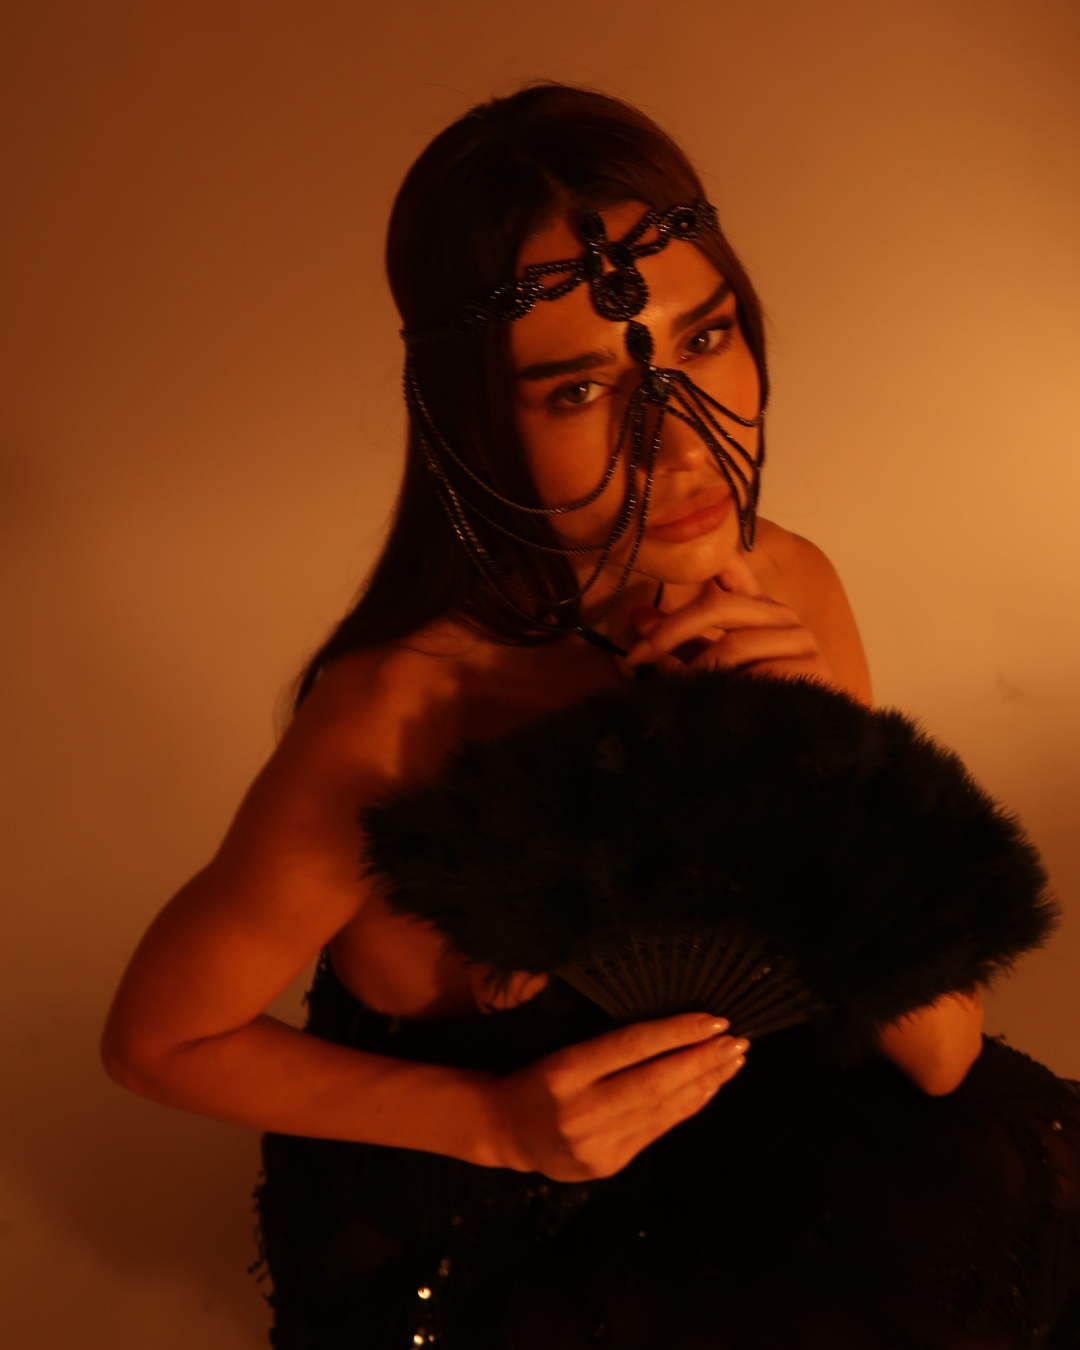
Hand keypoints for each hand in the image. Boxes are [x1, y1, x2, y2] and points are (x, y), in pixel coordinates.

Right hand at [487, 1013, 748, 1179]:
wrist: (506, 1132)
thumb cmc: (537, 1078)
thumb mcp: (561, 1049)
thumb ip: (608, 1046)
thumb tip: (673, 1030)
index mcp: (563, 1071)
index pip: (630, 1046)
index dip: (675, 1032)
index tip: (713, 1020)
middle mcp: (580, 1110)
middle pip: (654, 1082)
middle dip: (702, 1060)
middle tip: (737, 1041)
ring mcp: (596, 1143)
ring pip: (662, 1109)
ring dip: (704, 1083)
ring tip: (732, 1061)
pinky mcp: (610, 1164)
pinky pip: (658, 1130)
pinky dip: (688, 1107)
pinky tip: (708, 1088)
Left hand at [621, 553, 833, 685]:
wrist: (803, 739)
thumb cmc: (754, 696)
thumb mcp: (710, 662)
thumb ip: (681, 638)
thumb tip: (638, 615)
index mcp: (760, 607)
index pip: (736, 569)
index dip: (710, 558)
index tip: (677, 552)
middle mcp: (783, 616)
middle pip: (719, 606)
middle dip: (670, 630)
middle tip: (636, 655)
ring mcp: (799, 642)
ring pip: (733, 645)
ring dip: (692, 669)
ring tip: (669, 689)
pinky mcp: (809, 671)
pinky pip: (753, 676)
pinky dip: (722, 689)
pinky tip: (707, 700)